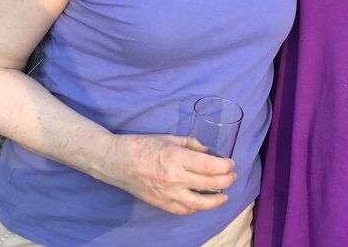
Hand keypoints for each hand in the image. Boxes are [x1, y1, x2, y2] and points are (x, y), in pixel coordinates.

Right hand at [95, 134, 236, 214]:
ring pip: (198, 203)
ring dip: (215, 200)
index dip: (225, 166)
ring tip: (224, 196)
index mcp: (176, 157)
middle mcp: (174, 177)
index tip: (230, 163)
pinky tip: (202, 203)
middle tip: (232, 176)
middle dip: (226, 180)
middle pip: (208, 183)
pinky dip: (195, 208)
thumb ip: (191, 144)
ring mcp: (167, 193)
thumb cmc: (141, 145)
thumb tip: (208, 151)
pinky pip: (183, 210)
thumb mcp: (168, 138)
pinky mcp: (160, 203)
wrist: (115, 161)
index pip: (210, 166)